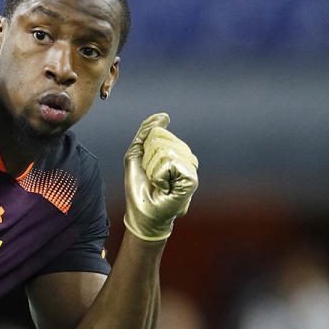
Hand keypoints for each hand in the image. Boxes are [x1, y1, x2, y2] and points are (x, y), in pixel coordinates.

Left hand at [123, 113, 198, 240]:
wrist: (141, 212)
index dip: (144, 150)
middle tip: (151, 177)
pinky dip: (159, 176)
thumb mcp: (137, 155)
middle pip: (160, 140)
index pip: (157, 133)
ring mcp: (190, 168)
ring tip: (157, 183)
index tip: (146, 167)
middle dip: (148, 160)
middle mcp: (186, 157)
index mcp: (175, 150)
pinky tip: (163, 187)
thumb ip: (146, 133)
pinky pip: (170, 163)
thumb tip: (163, 116)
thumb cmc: (139, 186)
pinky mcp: (191, 179)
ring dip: (152, 169)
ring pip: (165, 151)